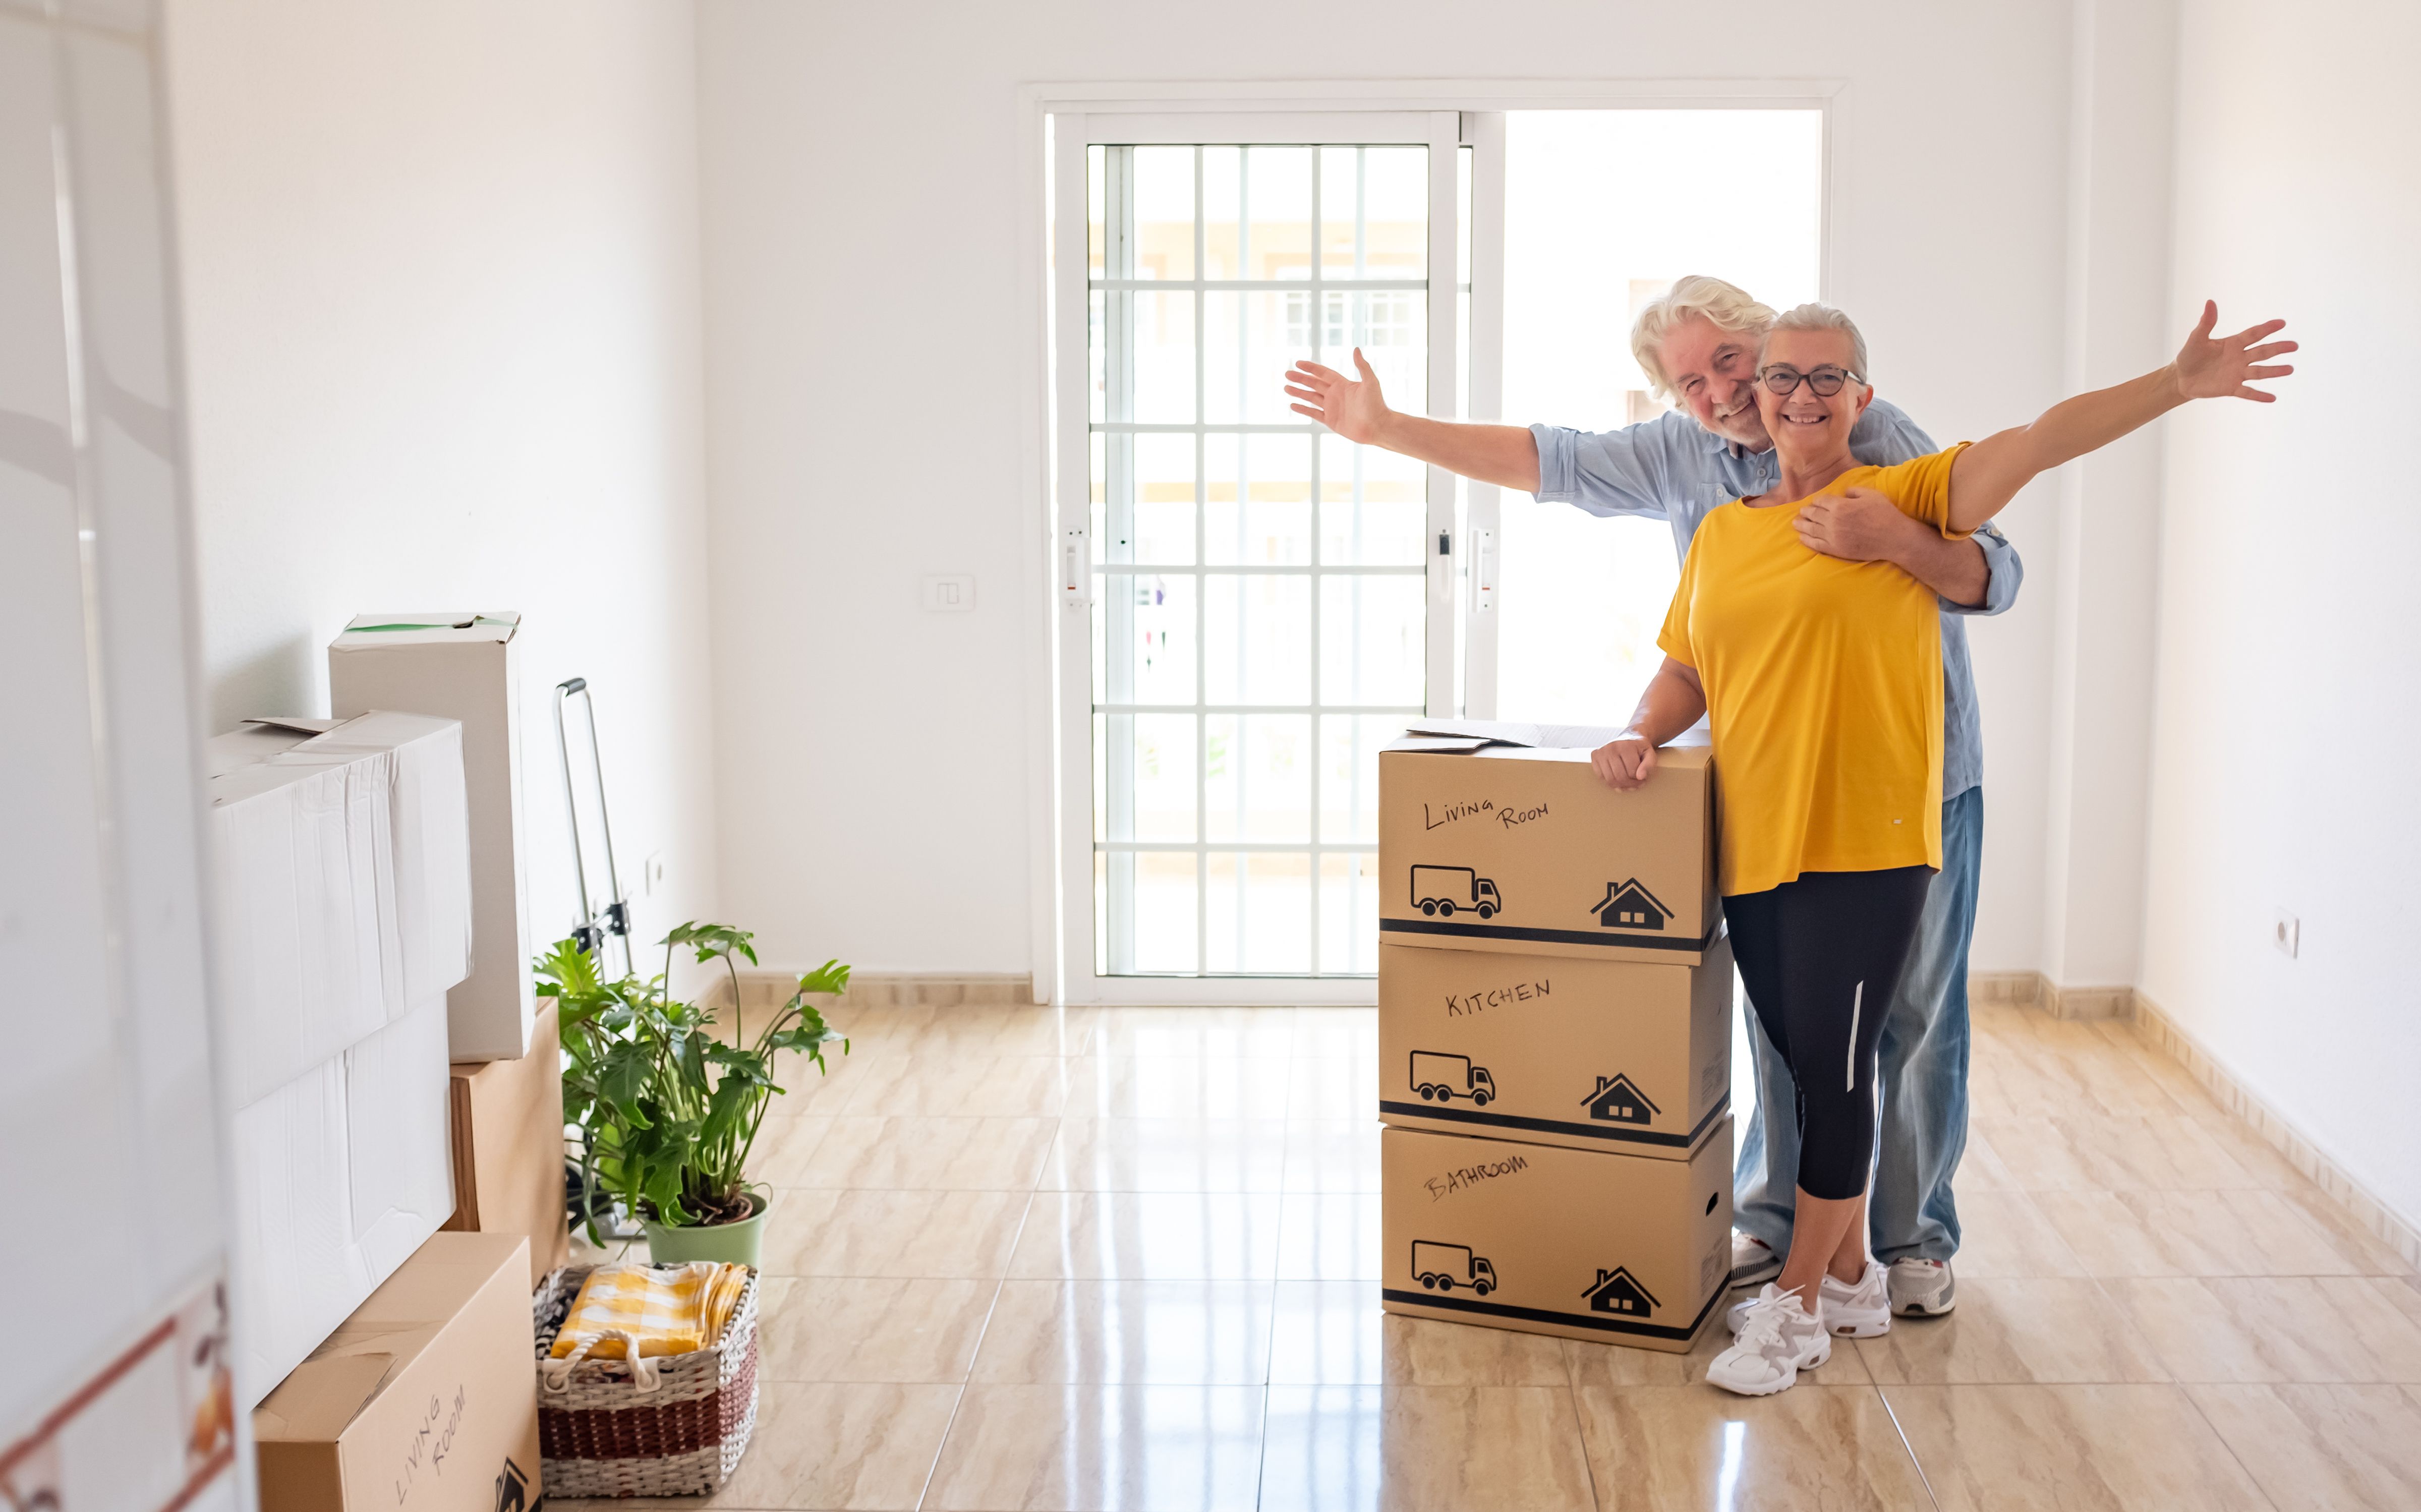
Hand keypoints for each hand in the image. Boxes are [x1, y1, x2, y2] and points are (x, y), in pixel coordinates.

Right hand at [1284, 348, 1390, 443]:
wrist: (1378, 427)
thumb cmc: (1377, 404)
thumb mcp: (1371, 382)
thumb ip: (1362, 366)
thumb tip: (1356, 349)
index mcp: (1343, 384)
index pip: (1323, 373)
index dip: (1311, 368)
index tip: (1298, 363)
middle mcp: (1336, 395)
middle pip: (1314, 384)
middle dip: (1300, 379)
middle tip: (1287, 374)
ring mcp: (1332, 408)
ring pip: (1311, 398)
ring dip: (1298, 392)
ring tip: (1286, 388)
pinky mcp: (1331, 421)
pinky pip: (1313, 413)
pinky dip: (1303, 409)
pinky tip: (1293, 405)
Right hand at [1591, 734, 1657, 790]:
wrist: (1630, 736)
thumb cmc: (1640, 748)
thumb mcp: (1650, 754)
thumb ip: (1649, 765)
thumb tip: (1640, 776)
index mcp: (1626, 746)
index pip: (1632, 773)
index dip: (1639, 780)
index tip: (1643, 780)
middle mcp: (1611, 747)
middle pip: (1620, 777)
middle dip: (1629, 784)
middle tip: (1636, 784)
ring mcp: (1601, 751)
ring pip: (1610, 779)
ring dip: (1620, 785)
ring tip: (1627, 783)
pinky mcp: (1595, 755)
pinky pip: (1600, 777)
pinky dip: (1609, 781)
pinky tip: (1617, 777)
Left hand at [1794, 487, 1923, 562]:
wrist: (1893, 538)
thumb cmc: (1884, 514)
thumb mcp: (1871, 494)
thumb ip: (1854, 491)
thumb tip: (1844, 493)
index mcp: (1840, 505)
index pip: (1821, 501)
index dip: (1817, 500)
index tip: (1815, 502)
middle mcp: (1833, 520)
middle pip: (1813, 514)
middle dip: (1806, 512)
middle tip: (1801, 512)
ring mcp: (1832, 536)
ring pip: (1811, 529)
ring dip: (1801, 525)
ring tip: (1795, 523)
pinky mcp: (1835, 549)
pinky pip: (1815, 545)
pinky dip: (1806, 540)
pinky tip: (1802, 538)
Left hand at [2169, 300, 2296, 402]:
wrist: (2181, 378)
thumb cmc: (2190, 356)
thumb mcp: (2196, 339)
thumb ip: (2206, 323)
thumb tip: (2210, 302)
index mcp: (2233, 343)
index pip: (2254, 334)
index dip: (2267, 328)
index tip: (2282, 323)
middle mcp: (2239, 357)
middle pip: (2262, 352)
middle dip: (2278, 348)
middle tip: (2294, 345)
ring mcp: (2237, 373)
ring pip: (2259, 372)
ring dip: (2274, 371)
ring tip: (2290, 369)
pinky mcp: (2231, 388)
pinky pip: (2247, 392)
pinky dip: (2259, 396)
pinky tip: (2272, 398)